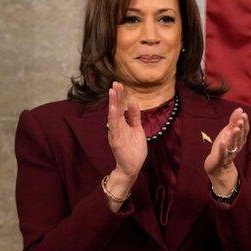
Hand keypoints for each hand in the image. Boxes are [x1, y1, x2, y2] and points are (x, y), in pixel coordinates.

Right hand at [105, 82, 146, 202]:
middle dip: (116, 96)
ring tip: (112, 92)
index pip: (121, 107)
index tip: (120, 84)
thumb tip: (134, 102)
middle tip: (115, 83)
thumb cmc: (134, 149)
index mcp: (123, 124)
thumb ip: (135, 116)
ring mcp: (115, 133)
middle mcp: (117, 126)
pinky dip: (113, 117)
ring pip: (113, 116)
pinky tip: (113, 109)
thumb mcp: (138, 129)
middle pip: (116, 108)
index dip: (121, 96)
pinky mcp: (116, 140)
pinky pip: (114, 127)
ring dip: (113, 104)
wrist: (132, 167)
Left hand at [205, 107, 248, 195]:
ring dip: (234, 137)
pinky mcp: (220, 161)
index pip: (243, 132)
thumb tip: (240, 109)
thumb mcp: (228, 133)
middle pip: (239, 138)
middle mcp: (235, 148)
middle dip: (240, 129)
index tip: (244, 115)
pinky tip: (222, 142)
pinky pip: (222, 155)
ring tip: (234, 129)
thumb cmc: (223, 148)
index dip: (244, 124)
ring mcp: (228, 155)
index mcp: (238, 141)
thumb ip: (233, 121)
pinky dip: (223, 149)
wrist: (218, 168)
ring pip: (232, 146)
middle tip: (241, 120)